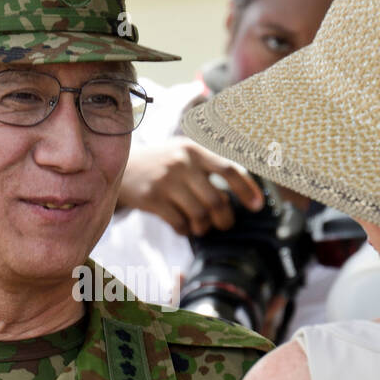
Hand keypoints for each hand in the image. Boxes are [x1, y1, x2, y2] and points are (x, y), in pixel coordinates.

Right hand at [117, 138, 262, 235]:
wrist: (121, 164)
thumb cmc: (163, 162)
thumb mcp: (185, 152)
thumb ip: (211, 165)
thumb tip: (247, 190)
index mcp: (195, 149)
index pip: (229, 169)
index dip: (246, 189)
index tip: (257, 206)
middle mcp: (181, 163)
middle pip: (216, 200)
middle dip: (225, 219)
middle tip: (225, 224)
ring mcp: (165, 181)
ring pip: (199, 215)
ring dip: (204, 227)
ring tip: (202, 226)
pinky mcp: (151, 198)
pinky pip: (179, 223)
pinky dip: (185, 230)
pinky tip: (183, 226)